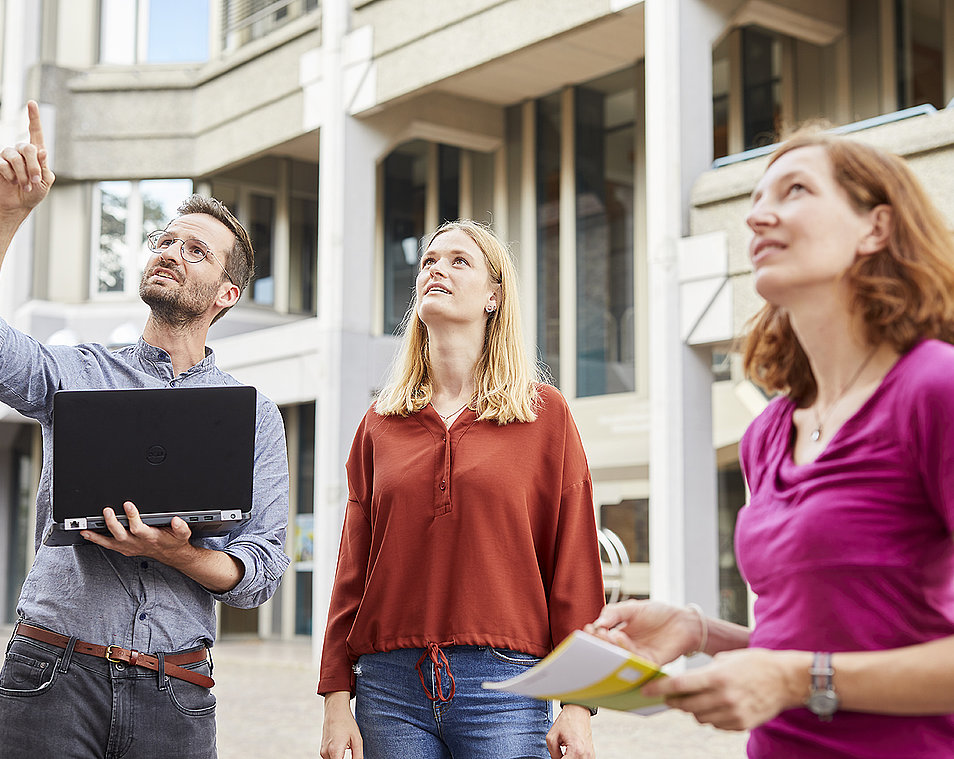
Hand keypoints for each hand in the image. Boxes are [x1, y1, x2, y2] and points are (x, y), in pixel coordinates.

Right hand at [0, 101, 54, 216]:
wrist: (19, 204)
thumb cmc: (34, 192)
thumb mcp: (45, 182)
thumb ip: (44, 167)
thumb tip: (43, 151)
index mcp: (36, 153)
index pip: (35, 132)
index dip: (33, 118)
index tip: (32, 103)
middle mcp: (22, 151)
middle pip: (27, 147)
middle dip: (33, 166)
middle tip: (36, 180)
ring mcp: (9, 156)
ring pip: (15, 157)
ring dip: (22, 174)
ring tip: (25, 185)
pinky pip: (3, 164)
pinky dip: (11, 176)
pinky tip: (13, 182)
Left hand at [82, 501, 193, 562]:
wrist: (171, 554)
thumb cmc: (174, 541)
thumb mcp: (183, 533)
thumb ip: (181, 526)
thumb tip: (176, 520)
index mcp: (151, 537)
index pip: (138, 527)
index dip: (132, 516)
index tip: (128, 504)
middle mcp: (138, 543)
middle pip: (121, 534)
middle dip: (112, 523)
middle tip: (107, 510)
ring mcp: (130, 547)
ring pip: (111, 542)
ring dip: (98, 535)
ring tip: (87, 528)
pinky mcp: (125, 548)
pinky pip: (108, 545)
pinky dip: (97, 540)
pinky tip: (88, 533)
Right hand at [320, 691, 362, 758]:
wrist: (335, 710)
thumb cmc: (346, 723)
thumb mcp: (357, 739)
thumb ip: (358, 756)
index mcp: (335, 751)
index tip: (353, 757)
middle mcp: (326, 753)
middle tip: (350, 748)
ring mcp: (323, 751)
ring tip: (347, 746)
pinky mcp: (322, 749)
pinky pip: (329, 758)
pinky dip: (336, 756)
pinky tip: (342, 746)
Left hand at [546, 703, 593, 758]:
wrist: (578, 712)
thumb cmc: (566, 721)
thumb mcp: (552, 737)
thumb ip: (553, 754)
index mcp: (576, 750)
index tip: (555, 756)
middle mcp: (586, 755)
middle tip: (559, 753)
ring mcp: (590, 755)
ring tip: (565, 752)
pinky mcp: (592, 755)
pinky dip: (575, 757)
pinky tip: (570, 753)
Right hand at [585, 599, 701, 664]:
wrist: (683, 620)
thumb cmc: (658, 613)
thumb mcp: (632, 608)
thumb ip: (614, 613)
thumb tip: (597, 623)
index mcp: (620, 635)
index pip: (603, 638)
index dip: (594, 635)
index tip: (587, 628)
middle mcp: (627, 648)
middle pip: (609, 650)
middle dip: (599, 642)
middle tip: (594, 634)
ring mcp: (638, 656)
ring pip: (620, 655)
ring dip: (611, 646)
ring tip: (605, 634)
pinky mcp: (650, 663)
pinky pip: (635, 660)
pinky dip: (626, 649)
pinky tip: (619, 637)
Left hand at [641, 648, 809, 730]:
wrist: (785, 680)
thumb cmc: (754, 663)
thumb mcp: (726, 659)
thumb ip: (704, 673)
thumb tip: (683, 684)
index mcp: (717, 677)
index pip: (680, 686)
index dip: (659, 689)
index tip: (646, 691)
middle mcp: (723, 697)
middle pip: (686, 705)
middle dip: (674, 701)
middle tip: (670, 695)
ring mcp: (733, 713)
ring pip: (699, 717)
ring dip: (693, 709)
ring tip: (699, 697)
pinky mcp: (740, 725)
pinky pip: (715, 724)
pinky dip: (710, 716)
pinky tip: (717, 705)